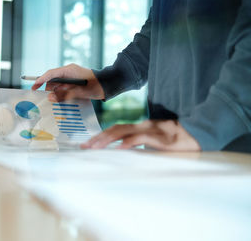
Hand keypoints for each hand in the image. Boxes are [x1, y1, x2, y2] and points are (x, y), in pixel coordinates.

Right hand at [31, 64, 104, 101]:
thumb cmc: (96, 86)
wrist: (108, 85)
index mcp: (69, 70)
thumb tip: (50, 98)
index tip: (34, 87)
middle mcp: (68, 73)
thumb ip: (64, 94)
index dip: (41, 80)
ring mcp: (71, 78)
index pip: (51, 74)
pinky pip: (63, 89)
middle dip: (49, 90)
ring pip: (57, 86)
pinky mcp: (73, 84)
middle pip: (53, 81)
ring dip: (56, 94)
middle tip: (48, 100)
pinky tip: (62, 101)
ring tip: (57, 102)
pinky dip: (61, 95)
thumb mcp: (79, 92)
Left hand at [81, 120, 200, 150]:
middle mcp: (142, 126)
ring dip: (108, 139)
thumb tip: (123, 153)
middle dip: (98, 137)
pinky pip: (141, 138)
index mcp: (139, 127)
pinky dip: (129, 142)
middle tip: (84, 146)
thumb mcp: (154, 142)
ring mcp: (150, 130)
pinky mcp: (159, 138)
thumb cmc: (174, 141)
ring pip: (124, 131)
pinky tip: (119, 148)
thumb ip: (140, 145)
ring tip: (95, 147)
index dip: (101, 135)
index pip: (116, 129)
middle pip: (115, 129)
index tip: (87, 144)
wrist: (197, 134)